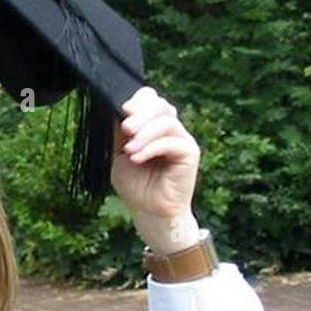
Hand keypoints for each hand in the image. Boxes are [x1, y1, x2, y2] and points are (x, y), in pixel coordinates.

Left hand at [111, 87, 200, 251]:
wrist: (148, 211)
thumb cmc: (136, 185)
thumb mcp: (120, 153)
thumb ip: (121, 133)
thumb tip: (121, 110)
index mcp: (153, 126)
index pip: (152, 99)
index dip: (139, 100)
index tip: (122, 110)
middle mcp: (170, 130)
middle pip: (161, 105)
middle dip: (141, 114)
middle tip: (125, 128)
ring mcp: (182, 140)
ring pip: (167, 122)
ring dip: (144, 133)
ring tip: (129, 149)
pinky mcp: (190, 154)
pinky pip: (173, 142)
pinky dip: (152, 147)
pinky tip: (137, 158)